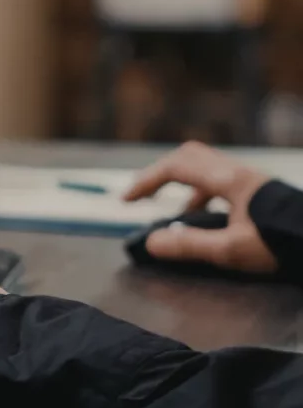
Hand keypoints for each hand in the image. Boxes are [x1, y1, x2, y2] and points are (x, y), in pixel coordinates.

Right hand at [124, 141, 275, 273]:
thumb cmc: (281, 243)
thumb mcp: (232, 251)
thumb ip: (189, 245)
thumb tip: (151, 242)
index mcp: (229, 180)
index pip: (175, 168)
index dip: (146, 181)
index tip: (127, 201)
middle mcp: (239, 173)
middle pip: (189, 156)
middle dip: (160, 173)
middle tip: (145, 196)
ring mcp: (251, 180)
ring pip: (206, 167)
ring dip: (183, 185)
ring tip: (178, 215)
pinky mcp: (260, 191)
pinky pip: (221, 180)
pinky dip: (203, 193)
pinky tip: (208, 219)